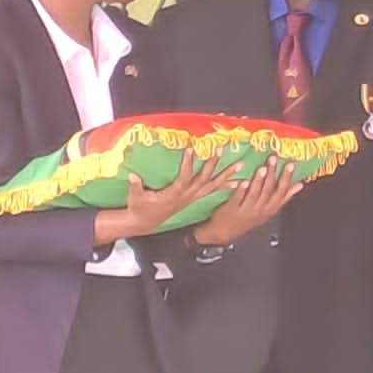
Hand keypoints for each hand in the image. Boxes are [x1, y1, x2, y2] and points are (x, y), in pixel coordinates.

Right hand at [120, 149, 240, 237]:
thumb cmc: (139, 207)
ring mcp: (191, 199)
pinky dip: (226, 187)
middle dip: (213, 164)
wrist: (144, 223)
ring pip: (212, 186)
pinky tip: (238, 183)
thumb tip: (132, 175)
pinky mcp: (194, 200)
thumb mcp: (135, 197)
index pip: (183, 178)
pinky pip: (213, 192)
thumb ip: (135, 186)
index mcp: (173, 194)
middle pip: (203, 179)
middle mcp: (186, 196)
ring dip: (227, 176)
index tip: (191, 148)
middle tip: (221, 150)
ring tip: (240, 166)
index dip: (187, 164)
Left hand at [192, 156, 303, 245]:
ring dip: (259, 181)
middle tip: (275, 159)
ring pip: (255, 195)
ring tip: (263, 168)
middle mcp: (260, 210)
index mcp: (269, 210)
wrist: (224, 233)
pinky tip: (244, 181)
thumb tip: (299, 185)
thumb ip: (283, 198)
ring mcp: (246, 210)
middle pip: (269, 192)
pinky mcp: (232, 209)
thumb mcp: (268, 211)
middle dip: (274, 175)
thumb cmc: (248, 219)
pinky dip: (241, 190)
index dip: (287, 179)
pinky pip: (238, 199)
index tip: (291, 165)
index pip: (282, 194)